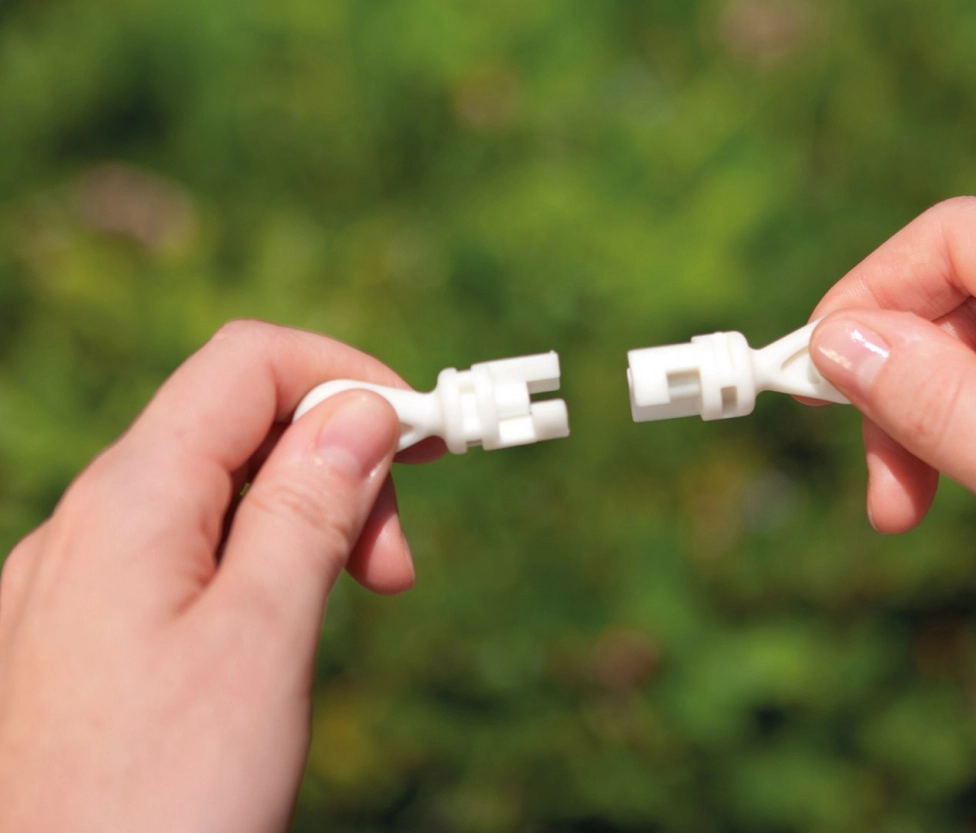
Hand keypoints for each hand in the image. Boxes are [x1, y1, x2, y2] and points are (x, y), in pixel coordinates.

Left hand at [0, 321, 442, 831]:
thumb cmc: (157, 798)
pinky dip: (262, 562)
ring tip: (362, 596)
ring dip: (308, 517)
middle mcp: (93, 522)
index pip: (249, 362)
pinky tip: (288, 626)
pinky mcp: (89, 636)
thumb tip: (359, 413)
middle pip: (238, 425)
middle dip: (339, 463)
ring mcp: (81, 581)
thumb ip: (309, 509)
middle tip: (398, 565)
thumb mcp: (262, 638)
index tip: (424, 438)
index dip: (347, 376)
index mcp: (132, 498)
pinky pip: (188, 554)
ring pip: (218, 493)